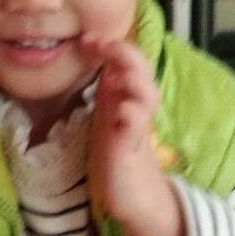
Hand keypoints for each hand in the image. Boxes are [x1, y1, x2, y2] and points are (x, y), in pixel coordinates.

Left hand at [82, 37, 186, 235]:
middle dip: (123, 53)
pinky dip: (131, 112)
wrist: (133, 196)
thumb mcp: (106, 118)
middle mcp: (135, 107)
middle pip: (142, 69)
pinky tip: (120, 109)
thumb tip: (97, 67)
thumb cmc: (116, 156)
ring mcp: (136, 126)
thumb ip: (106, 93)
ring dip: (132, 79)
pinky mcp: (132, 148)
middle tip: (98, 45)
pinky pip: (137, 124)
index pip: (128, 61)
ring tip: (115, 75)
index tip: (87, 39)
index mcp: (126, 97)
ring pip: (147, 92)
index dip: (111, 46)